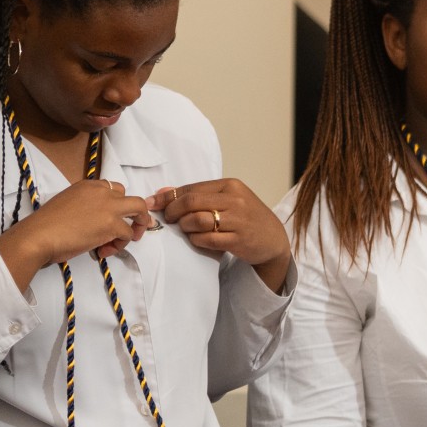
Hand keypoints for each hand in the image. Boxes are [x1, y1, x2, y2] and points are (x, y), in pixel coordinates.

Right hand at [0, 179, 152, 288]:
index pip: (114, 189)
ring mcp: (109, 206)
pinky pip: (128, 234)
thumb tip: (92, 222)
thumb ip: (84, 206)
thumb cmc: (46, 224)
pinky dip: (120, 245)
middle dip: (139, 214)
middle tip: (134, 229)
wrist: (40, 235)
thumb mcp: (67, 204)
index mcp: (88, 185)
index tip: (113, 219)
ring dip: (133, 230)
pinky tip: (103, 251)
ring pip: (139, 211)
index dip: (117, 206)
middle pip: (133, 199)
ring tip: (116, 245)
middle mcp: (102, 192)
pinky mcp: (112, 224)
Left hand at [149, 179, 291, 290]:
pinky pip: (207, 239)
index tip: (153, 203)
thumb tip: (164, 191)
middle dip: (173, 211)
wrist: (273, 238)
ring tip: (185, 229)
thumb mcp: (227, 199)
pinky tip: (196, 239)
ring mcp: (238, 220)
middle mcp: (235, 200)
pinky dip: (196, 239)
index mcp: (230, 185)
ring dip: (185, 226)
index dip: (169, 196)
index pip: (192, 188)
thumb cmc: (246, 217)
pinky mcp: (238, 240)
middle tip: (168, 218)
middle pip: (192, 202)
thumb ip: (197, 195)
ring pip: (197, 220)